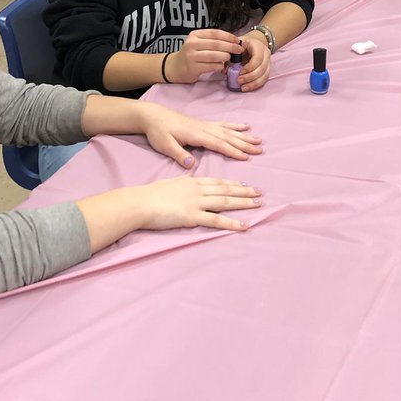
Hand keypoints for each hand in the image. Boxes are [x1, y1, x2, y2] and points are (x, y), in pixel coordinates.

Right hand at [137, 175, 261, 231]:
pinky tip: (245, 225)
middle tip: (259, 193)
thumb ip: (183, 180)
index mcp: (192, 181)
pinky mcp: (193, 216)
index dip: (233, 183)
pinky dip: (233, 223)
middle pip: (225, 190)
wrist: (140, 202)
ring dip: (244, 203)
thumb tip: (190, 175)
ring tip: (258, 204)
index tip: (245, 185)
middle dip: (244, 192)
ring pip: (225, 202)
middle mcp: (198, 189)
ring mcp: (197, 202)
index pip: (217, 181)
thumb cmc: (151, 194)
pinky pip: (217, 220)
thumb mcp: (170, 182)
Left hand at [139, 102, 263, 167]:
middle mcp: (204, 128)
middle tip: (260, 150)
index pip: (218, 144)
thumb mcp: (165, 145)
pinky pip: (223, 124)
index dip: (232, 151)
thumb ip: (179, 155)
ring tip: (258, 140)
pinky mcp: (203, 123)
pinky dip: (235, 126)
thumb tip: (192, 165)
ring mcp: (205, 125)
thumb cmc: (158, 132)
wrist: (153, 116)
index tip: (246, 157)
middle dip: (244, 144)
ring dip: (244, 136)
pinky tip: (244, 126)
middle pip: (228, 137)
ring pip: (228, 131)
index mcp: (196, 135)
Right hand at [166, 29, 242, 82]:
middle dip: (231, 47)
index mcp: (194, 35)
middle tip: (240, 50)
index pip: (215, 33)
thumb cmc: (192, 54)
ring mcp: (191, 56)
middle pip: (216, 44)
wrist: (175, 67)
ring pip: (215, 55)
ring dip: (226, 57)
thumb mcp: (199, 43)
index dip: (228, 36)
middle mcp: (192, 44)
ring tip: (231, 58)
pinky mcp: (193, 68)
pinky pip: (212, 66)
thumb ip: (213, 41)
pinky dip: (220, 66)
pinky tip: (222, 66)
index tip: (238, 40)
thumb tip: (234, 41)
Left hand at [235, 30, 271, 91]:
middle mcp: (266, 55)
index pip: (258, 58)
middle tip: (239, 81)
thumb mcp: (237, 47)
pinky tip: (248, 88)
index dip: (250, 67)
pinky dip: (256, 85)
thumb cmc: (243, 45)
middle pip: (262, 68)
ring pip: (265, 76)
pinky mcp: (267, 70)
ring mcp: (268, 63)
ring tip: (243, 88)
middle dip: (250, 77)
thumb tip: (224, 71)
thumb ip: (231, 57)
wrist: (254, 44)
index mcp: (258, 47)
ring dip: (254, 83)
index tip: (240, 72)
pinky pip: (264, 79)